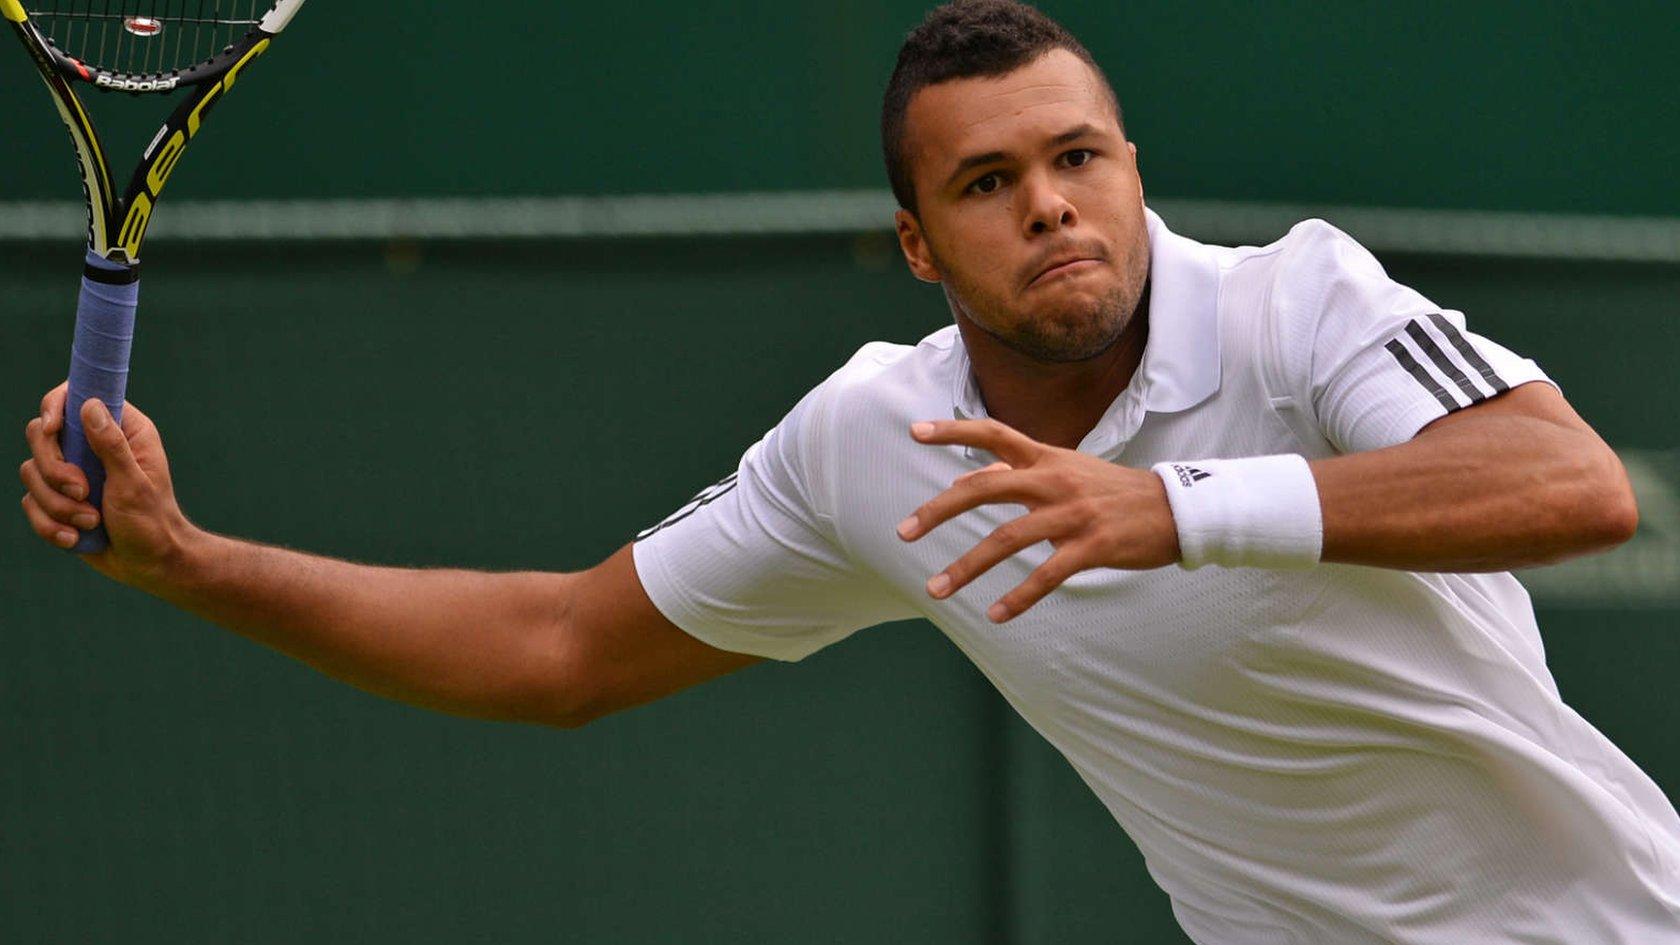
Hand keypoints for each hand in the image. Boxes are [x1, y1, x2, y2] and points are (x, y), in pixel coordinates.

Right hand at [20, 383, 197, 588]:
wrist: (149, 564)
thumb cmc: (151, 521)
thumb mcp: (133, 483)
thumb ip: (111, 445)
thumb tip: (89, 405)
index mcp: (122, 430)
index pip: (75, 397)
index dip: (55, 406)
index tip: (53, 429)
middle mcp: (93, 445)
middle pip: (41, 435)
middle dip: (55, 470)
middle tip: (83, 492)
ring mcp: (72, 472)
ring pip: (32, 472)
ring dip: (58, 505)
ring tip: (90, 522)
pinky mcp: (58, 499)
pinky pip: (31, 503)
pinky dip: (50, 524)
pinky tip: (75, 538)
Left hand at [896, 418, 1179, 621]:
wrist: (1177, 509)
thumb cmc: (1114, 492)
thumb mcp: (1068, 471)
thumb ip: (1022, 471)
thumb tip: (972, 472)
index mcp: (1047, 458)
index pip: (994, 432)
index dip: (953, 430)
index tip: (915, 432)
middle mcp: (1054, 480)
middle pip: (985, 487)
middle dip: (938, 510)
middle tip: (903, 532)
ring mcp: (1073, 514)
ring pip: (1007, 539)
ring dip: (966, 567)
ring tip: (936, 589)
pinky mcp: (1092, 547)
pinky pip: (1046, 575)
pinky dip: (1017, 597)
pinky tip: (994, 615)